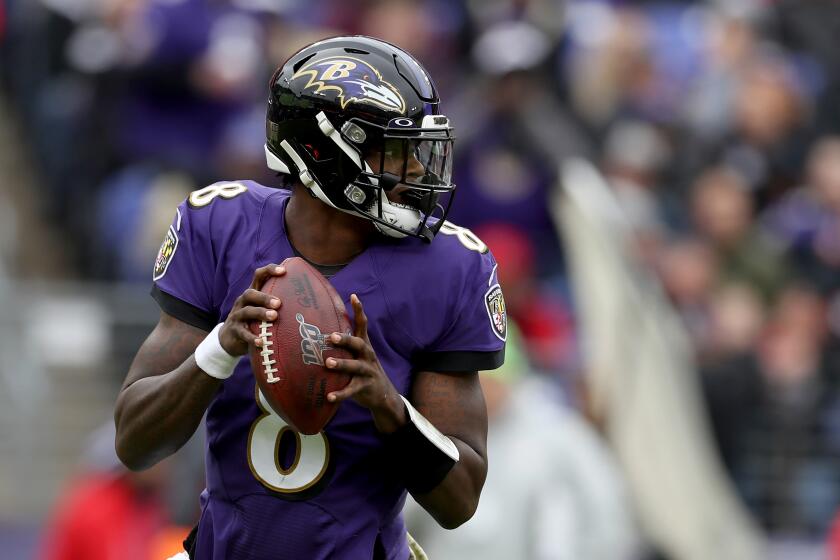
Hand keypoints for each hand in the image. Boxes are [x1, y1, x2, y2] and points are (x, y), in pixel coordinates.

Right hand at [219, 264, 285, 355]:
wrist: (230, 339)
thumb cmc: (254, 321)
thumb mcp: (262, 309)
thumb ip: (277, 304)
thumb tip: (308, 303)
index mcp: (253, 293)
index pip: (259, 276)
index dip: (269, 270)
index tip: (284, 270)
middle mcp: (243, 301)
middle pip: (250, 293)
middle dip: (265, 297)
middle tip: (279, 303)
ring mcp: (237, 316)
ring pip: (247, 311)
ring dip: (260, 313)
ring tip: (274, 317)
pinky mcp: (234, 330)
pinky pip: (243, 333)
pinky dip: (252, 337)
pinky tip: (261, 342)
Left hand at [325, 294, 406, 432]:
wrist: (384, 395)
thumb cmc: (363, 370)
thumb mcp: (358, 355)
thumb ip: (344, 345)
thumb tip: (318, 331)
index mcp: (364, 345)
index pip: (362, 324)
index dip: (359, 310)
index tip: (353, 296)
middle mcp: (367, 356)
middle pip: (358, 344)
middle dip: (345, 339)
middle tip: (331, 336)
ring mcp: (367, 371)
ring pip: (355, 366)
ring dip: (341, 364)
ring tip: (328, 363)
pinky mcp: (365, 387)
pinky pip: (351, 390)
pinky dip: (340, 393)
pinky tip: (329, 396)